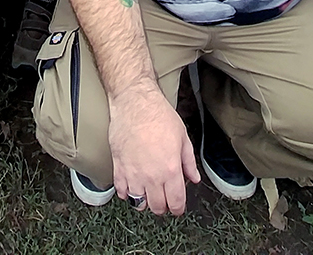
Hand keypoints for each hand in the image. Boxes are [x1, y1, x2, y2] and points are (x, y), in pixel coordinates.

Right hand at [108, 84, 199, 215]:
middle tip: (164, 199)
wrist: (135, 104)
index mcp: (170, 170)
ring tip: (148, 193)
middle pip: (157, 207)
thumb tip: (194, 178)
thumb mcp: (183, 138)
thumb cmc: (159, 116)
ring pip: (138, 203)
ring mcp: (133, 174)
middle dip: (163, 207)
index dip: (178, 209)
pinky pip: (121, 192)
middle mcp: (152, 176)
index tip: (178, 207)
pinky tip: (132, 185)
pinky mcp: (119, 168)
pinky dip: (127, 193)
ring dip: (145, 201)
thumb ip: (189, 162)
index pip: (175, 203)